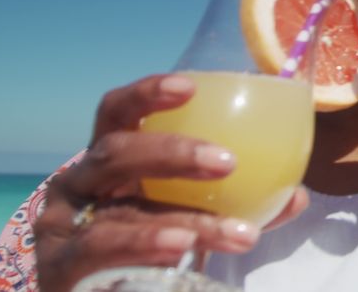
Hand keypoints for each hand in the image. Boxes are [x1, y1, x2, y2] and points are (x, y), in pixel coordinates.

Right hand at [32, 74, 307, 291]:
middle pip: (116, 152)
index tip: (190, 86)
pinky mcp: (59, 266)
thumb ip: (239, 203)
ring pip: (120, 214)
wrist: (107, 291)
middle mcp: (80, 183)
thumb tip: (297, 196)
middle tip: (229, 161)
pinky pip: (101, 252)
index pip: (119, 112)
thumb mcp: (191, 215)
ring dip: (184, 220)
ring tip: (237, 233)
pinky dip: (146, 247)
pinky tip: (182, 251)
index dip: (148, 94)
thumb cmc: (147, 243)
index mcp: (111, 160)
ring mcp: (63, 225)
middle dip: (173, 153)